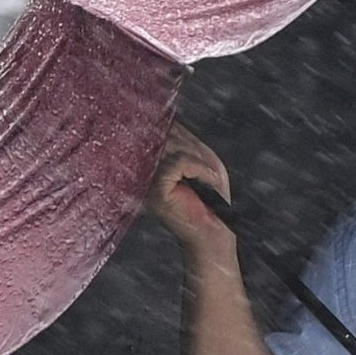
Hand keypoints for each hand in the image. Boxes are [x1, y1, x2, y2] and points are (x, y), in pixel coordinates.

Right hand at [146, 123, 235, 256]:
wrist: (212, 233)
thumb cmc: (210, 200)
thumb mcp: (201, 162)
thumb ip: (185, 141)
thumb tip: (171, 120)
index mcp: (150, 162)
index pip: (161, 131)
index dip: (182, 132)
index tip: (199, 150)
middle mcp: (143, 170)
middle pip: (168, 136)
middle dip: (195, 146)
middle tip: (212, 171)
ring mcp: (147, 180)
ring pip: (174, 147)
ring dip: (201, 159)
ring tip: (212, 179)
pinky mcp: (157, 190)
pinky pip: (180, 163)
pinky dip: (201, 169)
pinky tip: (209, 182)